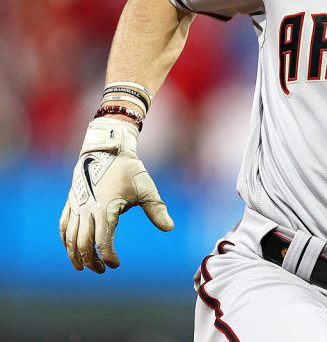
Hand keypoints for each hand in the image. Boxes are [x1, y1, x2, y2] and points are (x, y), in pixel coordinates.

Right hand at [59, 117, 173, 272]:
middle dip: (91, 261)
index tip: (115, 264)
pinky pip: (63, 225)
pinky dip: (65, 240)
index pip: (102, 242)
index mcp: (105, 210)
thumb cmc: (128, 170)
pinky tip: (71, 248)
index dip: (108, 257)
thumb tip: (169, 228)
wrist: (107, 150)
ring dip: (75, 255)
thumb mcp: (146, 188)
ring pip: (70, 238)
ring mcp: (77, 206)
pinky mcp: (71, 201)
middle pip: (83, 245)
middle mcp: (87, 210)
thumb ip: (156, 209)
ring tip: (83, 267)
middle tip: (101, 270)